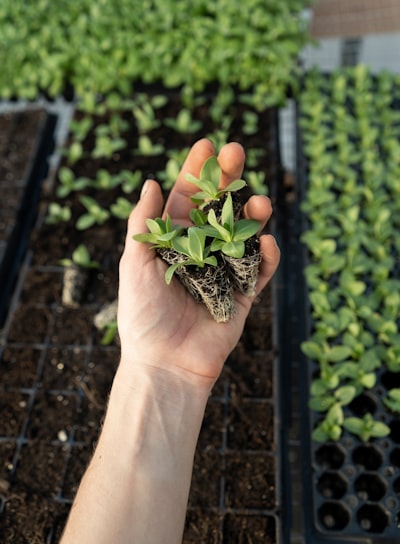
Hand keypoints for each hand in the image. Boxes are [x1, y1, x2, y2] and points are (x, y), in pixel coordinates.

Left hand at [117, 139, 279, 389]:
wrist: (165, 363)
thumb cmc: (143, 315)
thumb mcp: (135, 264)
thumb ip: (144, 224)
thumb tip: (149, 181)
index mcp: (173, 241)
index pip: (186, 198)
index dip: (196, 171)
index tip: (207, 143)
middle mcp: (200, 250)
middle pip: (219, 207)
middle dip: (229, 179)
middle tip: (237, 152)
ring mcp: (224, 270)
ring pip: (245, 234)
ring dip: (254, 215)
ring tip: (260, 201)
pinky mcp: (243, 295)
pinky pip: (260, 270)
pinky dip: (267, 256)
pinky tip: (269, 242)